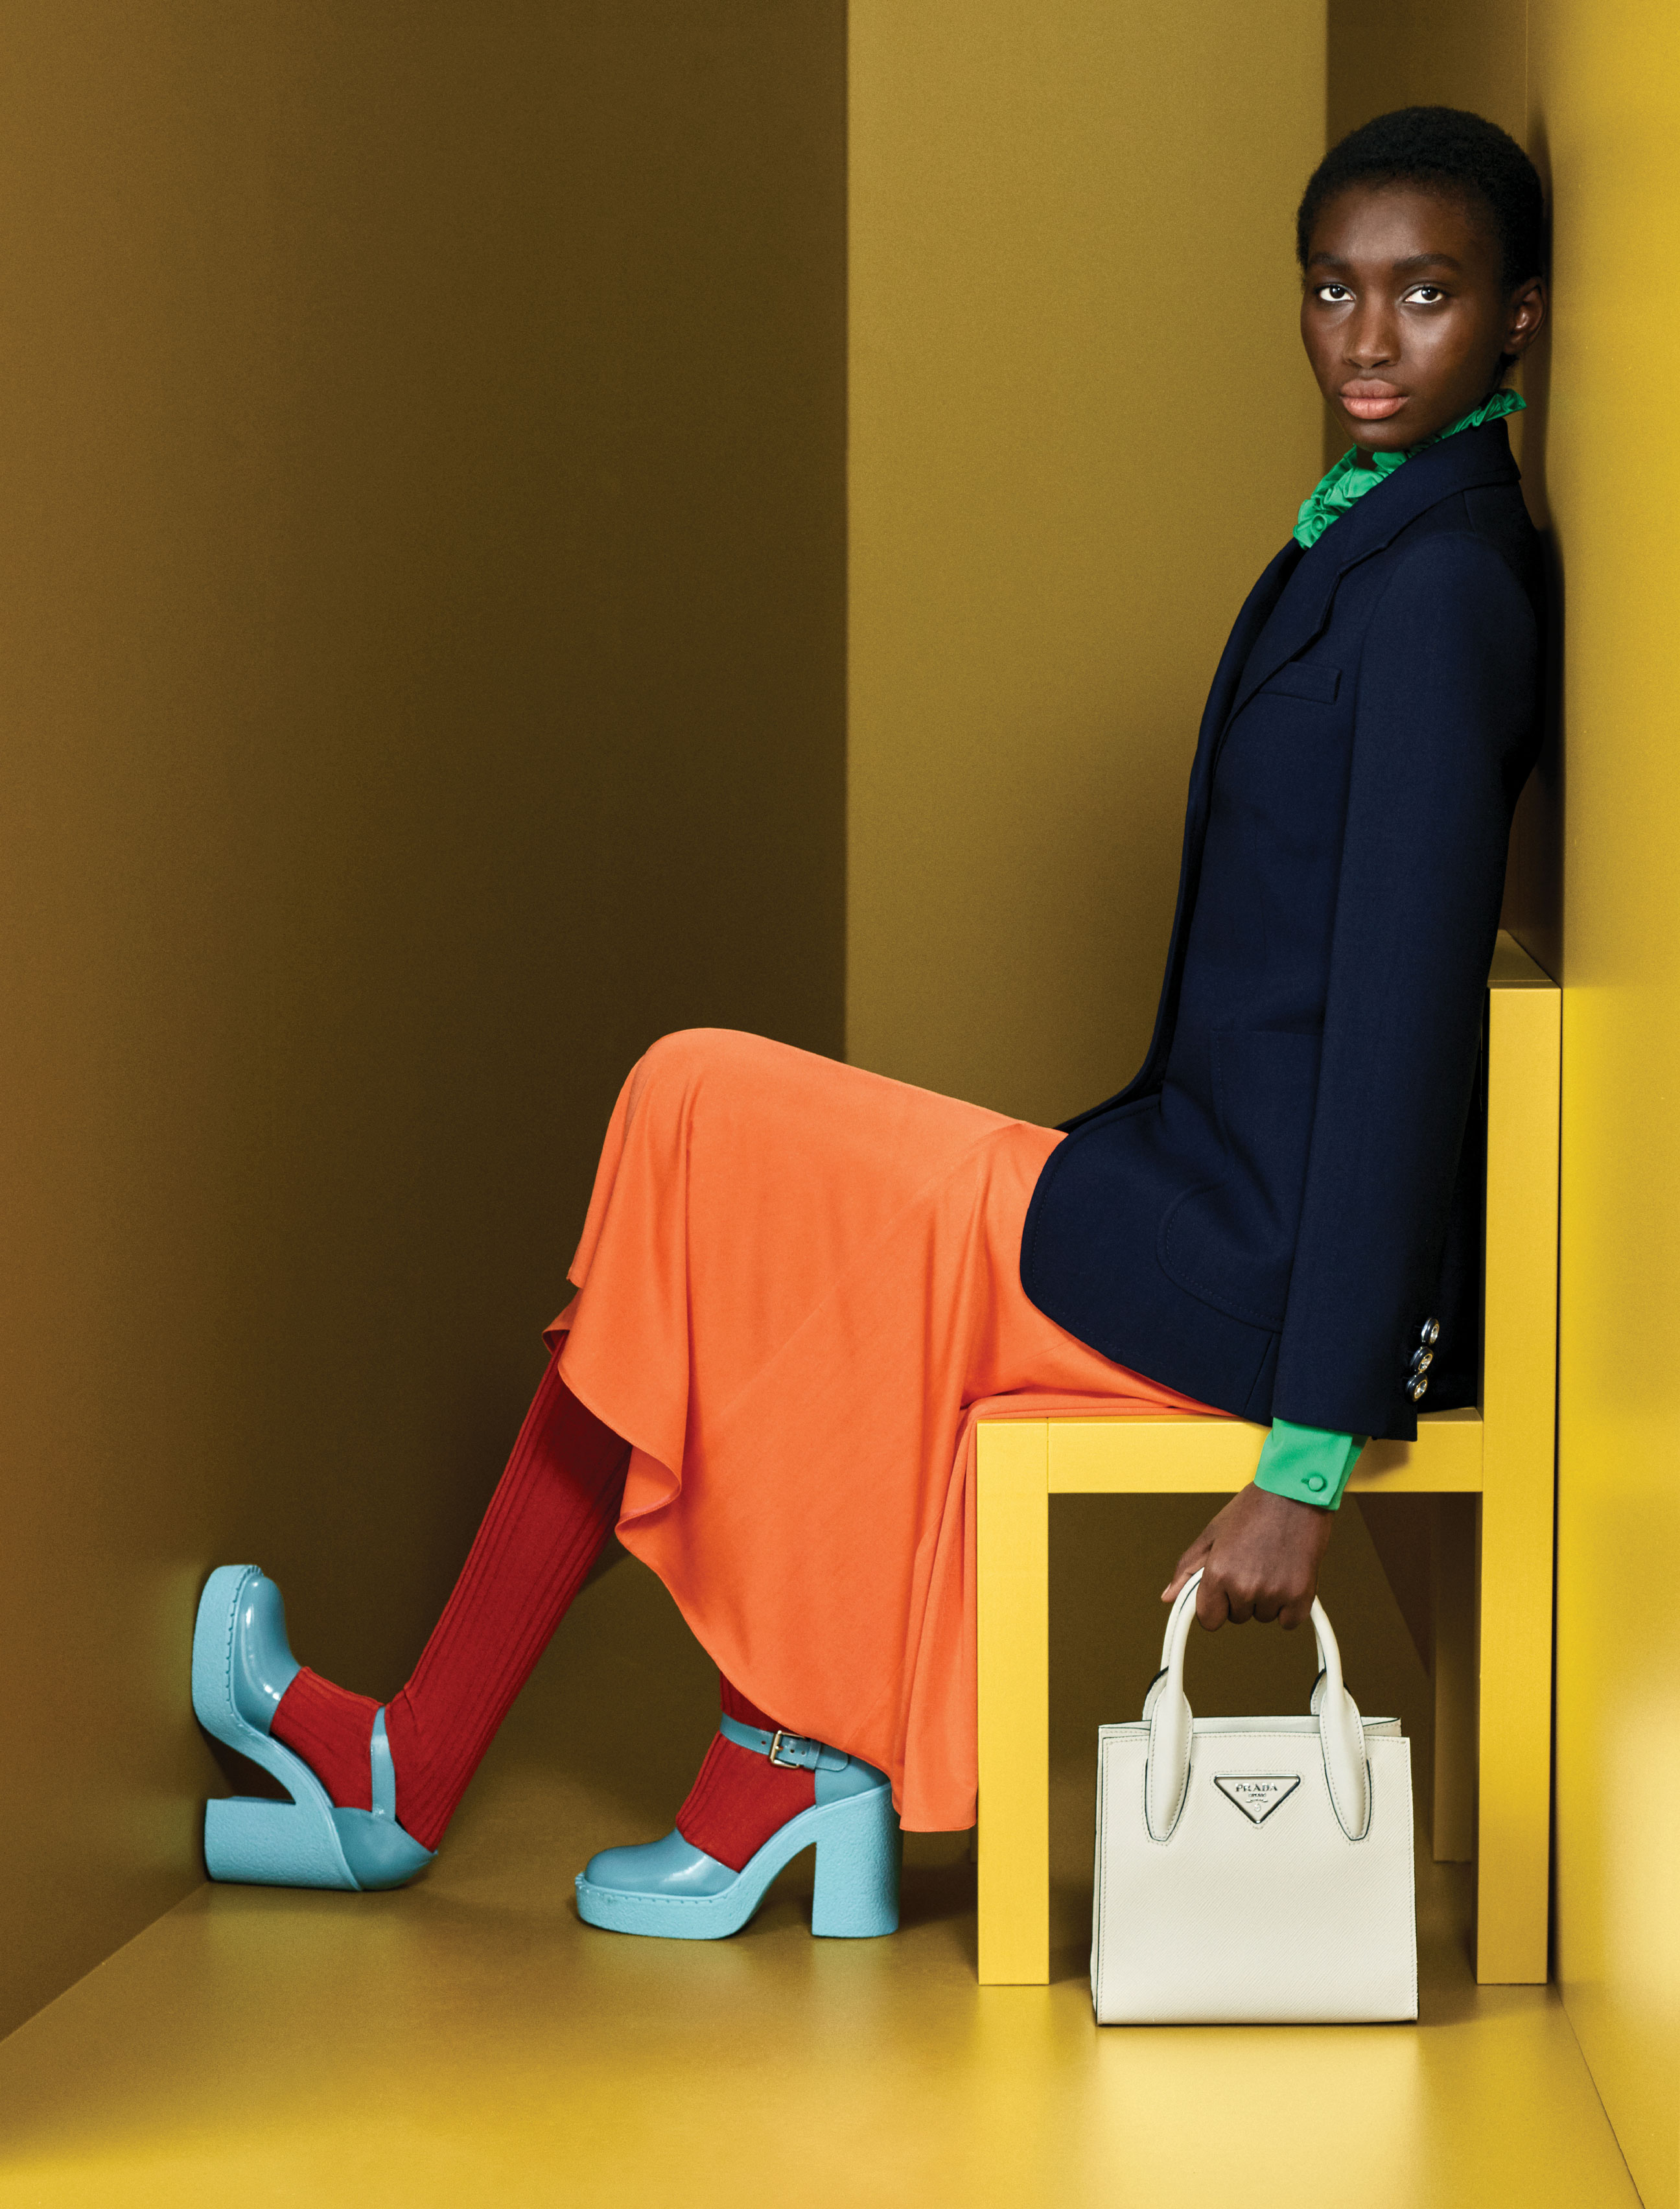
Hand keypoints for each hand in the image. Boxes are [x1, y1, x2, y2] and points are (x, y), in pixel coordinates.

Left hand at [1161, 1482, 1332, 1630]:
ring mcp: (1273, 1593)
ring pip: (1263, 1616)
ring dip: (1266, 1599)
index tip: (1223, 1593)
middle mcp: (1243, 1586)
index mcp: (1217, 1572)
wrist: (1295, 1492)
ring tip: (1271, 1563)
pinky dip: (1290, 1605)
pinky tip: (1288, 1576)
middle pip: (1236, 1617)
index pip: (1209, 1620)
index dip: (1214, 1606)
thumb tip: (1168, 1596)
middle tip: (1251, 1564)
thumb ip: (1188, 1569)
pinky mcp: (1301, 1596)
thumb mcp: (1213, 1533)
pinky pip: (1289, 1621)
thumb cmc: (1255, 1508)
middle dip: (1241, 1597)